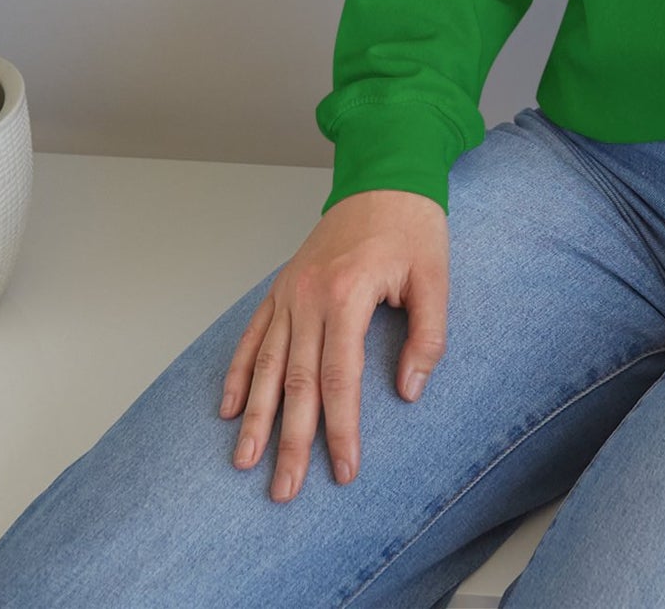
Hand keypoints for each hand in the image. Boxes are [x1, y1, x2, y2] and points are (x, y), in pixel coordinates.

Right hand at [221, 188, 447, 501]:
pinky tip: (229, 407)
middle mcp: (309, 296)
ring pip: (265, 364)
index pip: (340, 379)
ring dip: (255, 416)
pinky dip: (238, 372)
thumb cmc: (413, 225)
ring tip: (244, 462)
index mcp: (348, 294)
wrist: (385, 175)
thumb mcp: (435, 278)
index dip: (341, 429)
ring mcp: (290, 291)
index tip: (343, 470)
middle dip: (289, 440)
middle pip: (296, 381)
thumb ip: (427, 337)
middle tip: (284, 490)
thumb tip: (408, 391)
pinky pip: (253, 334)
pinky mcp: (282, 286)